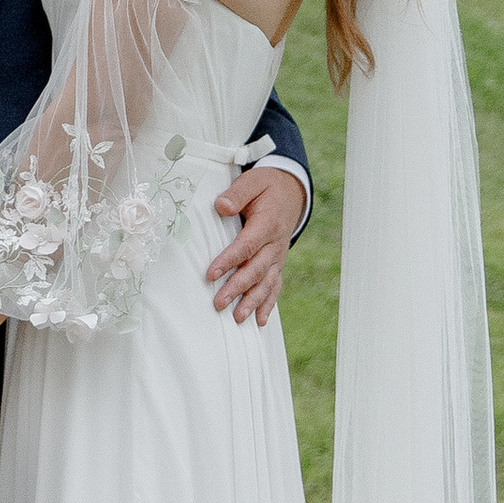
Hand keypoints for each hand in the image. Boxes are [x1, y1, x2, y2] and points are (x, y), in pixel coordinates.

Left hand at [205, 166, 299, 328]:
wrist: (292, 191)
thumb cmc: (267, 186)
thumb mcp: (254, 181)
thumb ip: (237, 193)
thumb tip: (221, 207)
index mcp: (267, 223)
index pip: (247, 245)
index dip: (229, 261)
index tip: (211, 274)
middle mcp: (275, 244)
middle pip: (256, 269)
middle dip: (238, 288)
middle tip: (219, 303)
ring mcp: (278, 256)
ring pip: (266, 282)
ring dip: (252, 301)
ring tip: (237, 318)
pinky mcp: (278, 263)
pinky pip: (275, 285)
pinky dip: (268, 304)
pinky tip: (260, 321)